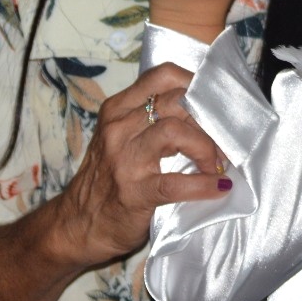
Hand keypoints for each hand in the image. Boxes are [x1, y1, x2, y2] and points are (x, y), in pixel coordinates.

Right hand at [45, 64, 231, 269]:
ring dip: (207, 148)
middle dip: (209, 119)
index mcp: (118, 109)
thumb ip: (153, 118)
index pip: (163, 76)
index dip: (198, 85)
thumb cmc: (110, 177)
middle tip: (224, 140)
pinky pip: (176, 184)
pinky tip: (218, 187)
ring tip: (216, 164)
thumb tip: (208, 108)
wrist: (77, 224)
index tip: (217, 102)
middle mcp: (119, 128)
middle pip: (177, 102)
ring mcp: (125, 160)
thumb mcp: (123, 137)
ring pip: (176, 132)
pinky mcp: (134, 193)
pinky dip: (203, 185)